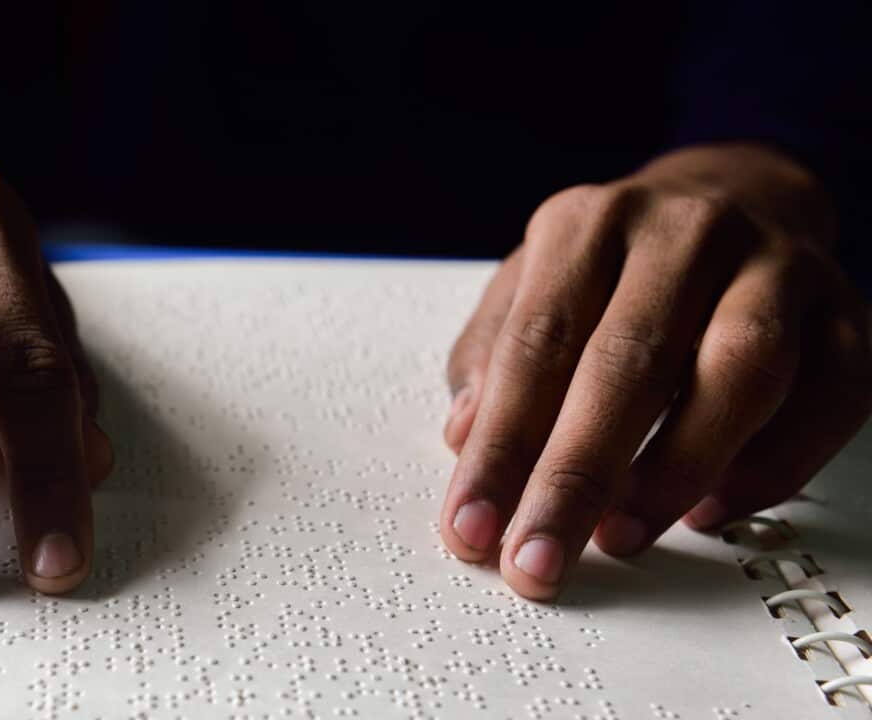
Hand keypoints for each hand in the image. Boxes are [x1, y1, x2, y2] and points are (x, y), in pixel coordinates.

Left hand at [439, 144, 871, 600]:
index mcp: (589, 224)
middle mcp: (684, 233)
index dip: (501, 446)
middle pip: (630, 363)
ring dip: (674, 472)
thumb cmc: (617, 264)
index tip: (473, 526)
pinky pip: (824, 400)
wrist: (735, 195)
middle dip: (576, 478)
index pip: (536, 344)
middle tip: (539, 559)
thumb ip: (492, 357)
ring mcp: (775, 267)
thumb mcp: (533, 286)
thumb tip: (465, 435)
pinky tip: (708, 510)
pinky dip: (768, 469)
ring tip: (621, 536)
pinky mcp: (844, 315)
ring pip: (740, 373)